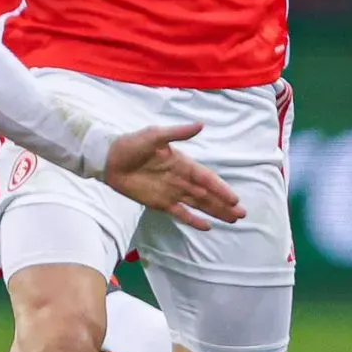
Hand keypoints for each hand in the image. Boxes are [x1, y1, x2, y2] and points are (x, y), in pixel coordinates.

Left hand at [103, 122, 245, 229]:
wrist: (109, 159)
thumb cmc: (132, 144)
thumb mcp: (155, 135)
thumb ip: (178, 133)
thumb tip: (201, 125)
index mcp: (183, 163)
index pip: (207, 178)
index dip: (221, 188)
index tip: (235, 199)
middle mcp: (181, 179)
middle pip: (207, 195)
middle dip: (224, 204)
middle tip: (242, 214)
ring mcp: (172, 193)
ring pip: (199, 205)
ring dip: (215, 212)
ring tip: (233, 220)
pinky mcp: (160, 204)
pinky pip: (180, 213)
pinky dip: (193, 220)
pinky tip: (207, 226)